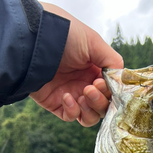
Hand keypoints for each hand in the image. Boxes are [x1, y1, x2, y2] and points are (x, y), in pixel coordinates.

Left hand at [30, 3, 122, 126]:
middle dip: (101, 100)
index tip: (103, 82)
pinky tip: (66, 97)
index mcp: (95, 68)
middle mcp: (84, 82)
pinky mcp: (56, 104)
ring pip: (91, 115)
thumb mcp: (93, 42)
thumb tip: (121, 78)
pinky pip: (72, 117)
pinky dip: (73, 110)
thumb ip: (112, 60)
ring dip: (92, 108)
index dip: (111, 91)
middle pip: (103, 105)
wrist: (32, 40)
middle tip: (90, 88)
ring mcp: (71, 94)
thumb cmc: (63, 35)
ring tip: (83, 93)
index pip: (111, 89)